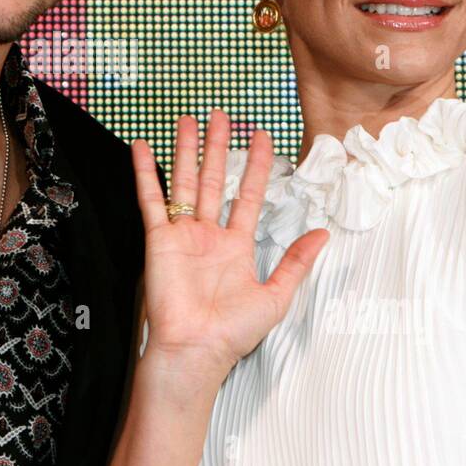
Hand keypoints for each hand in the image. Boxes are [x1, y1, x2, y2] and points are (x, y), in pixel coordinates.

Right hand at [132, 109, 328, 388]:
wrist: (195, 349)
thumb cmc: (232, 332)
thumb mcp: (276, 296)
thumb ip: (296, 262)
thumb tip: (322, 235)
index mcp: (235, 246)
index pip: (247, 194)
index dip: (255, 165)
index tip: (261, 137)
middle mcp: (207, 235)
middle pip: (213, 179)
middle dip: (218, 146)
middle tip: (220, 116)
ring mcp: (182, 234)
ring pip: (184, 181)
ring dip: (186, 150)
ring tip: (188, 120)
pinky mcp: (159, 239)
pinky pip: (151, 200)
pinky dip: (145, 173)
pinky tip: (142, 149)